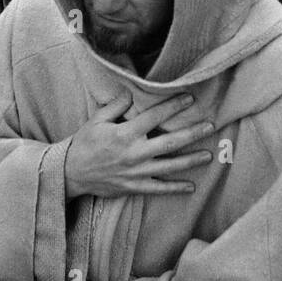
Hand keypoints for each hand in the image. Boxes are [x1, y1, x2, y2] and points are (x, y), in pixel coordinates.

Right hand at [64, 92, 213, 198]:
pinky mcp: (134, 186)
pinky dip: (176, 188)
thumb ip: (116, 106)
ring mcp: (136, 172)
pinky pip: (159, 188)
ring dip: (191, 160)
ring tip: (208, 155)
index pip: (154, 117)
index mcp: (125, 133)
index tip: (189, 99)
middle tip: (210, 126)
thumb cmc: (84, 143)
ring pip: (170, 166)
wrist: (71, 172)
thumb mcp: (97, 120)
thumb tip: (131, 92)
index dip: (173, 106)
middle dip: (192, 133)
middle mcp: (134, 153)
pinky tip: (192, 185)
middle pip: (170, 142)